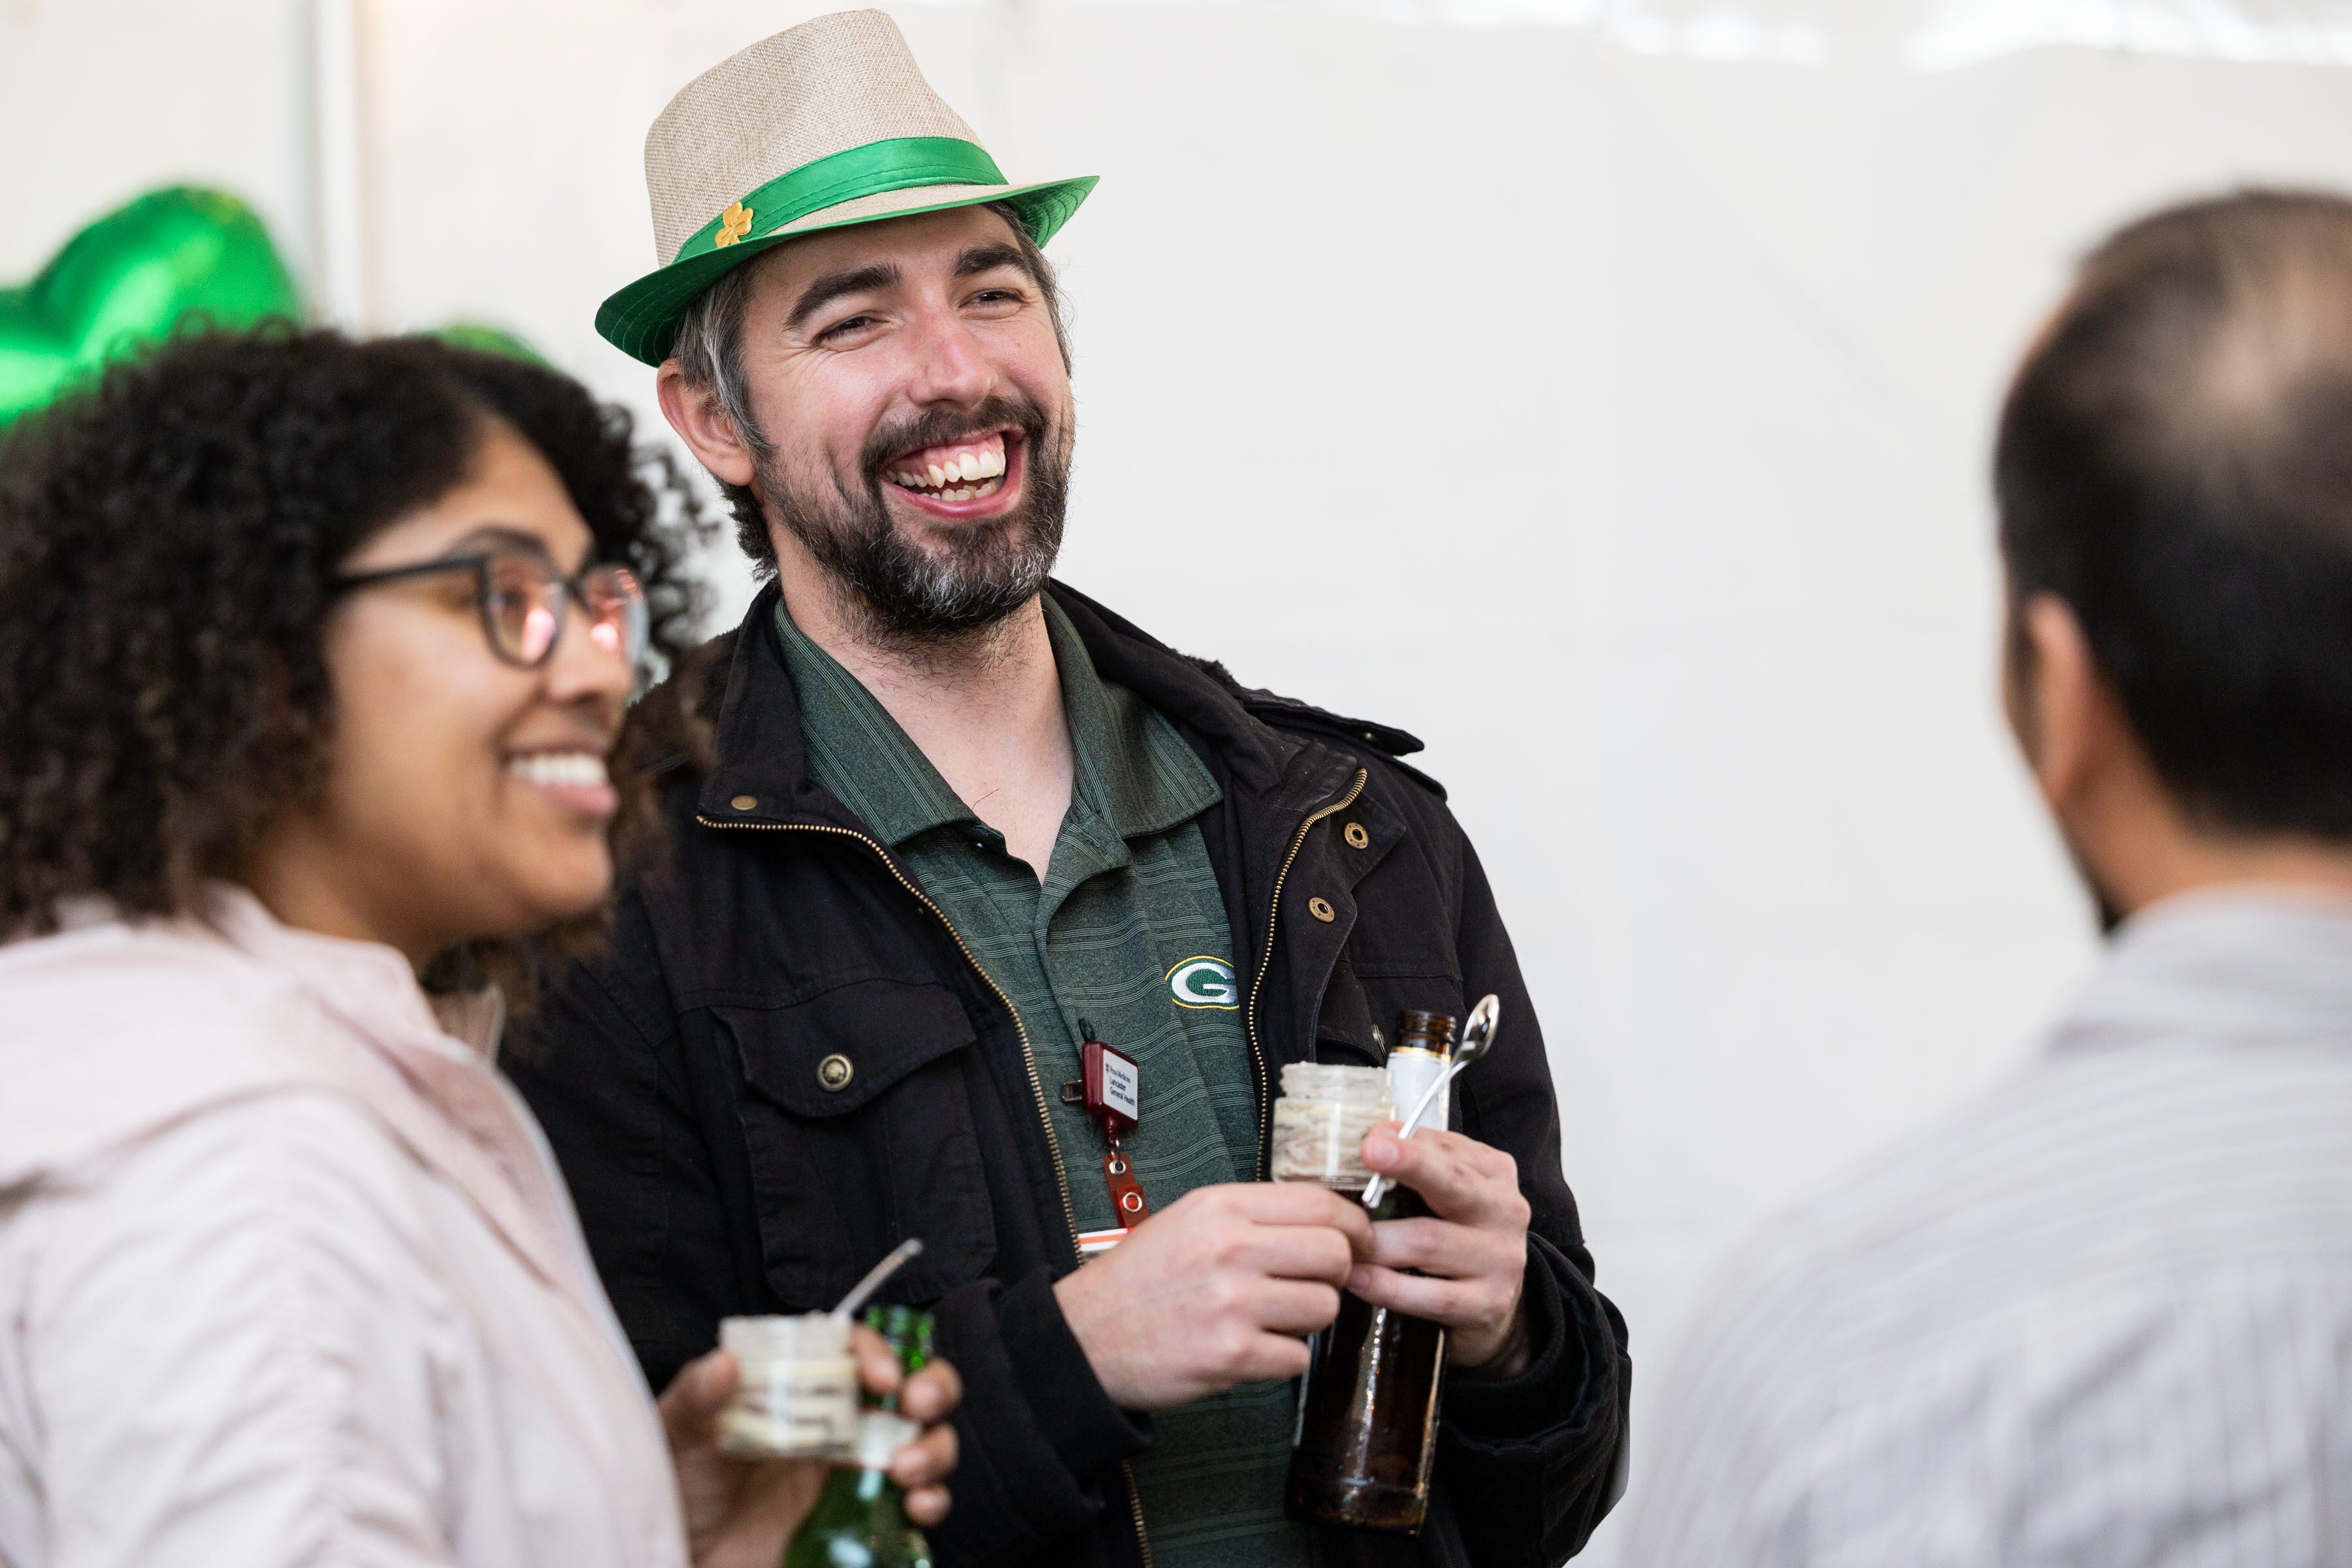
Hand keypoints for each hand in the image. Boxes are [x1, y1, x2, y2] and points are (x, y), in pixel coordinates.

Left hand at [658, 1327, 961, 1567]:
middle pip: (910, 1386)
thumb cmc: (680, 1488)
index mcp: (800, 1387)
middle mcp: (838, 1421)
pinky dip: (933, 1499)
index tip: (880, 1376)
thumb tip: (724, 1363)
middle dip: (932, 1385)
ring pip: (927, 1440)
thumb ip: (696, 1395)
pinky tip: (916, 1506)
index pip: (854, 1349)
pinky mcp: (864, 1515)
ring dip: (933, 1447)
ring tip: (904, 1470)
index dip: (878, 1351)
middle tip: (916, 1405)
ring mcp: (855, 1469)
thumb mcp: (677, 1434)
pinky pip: (919, 1501)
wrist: (688, 1557)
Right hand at [1054, 1181, 1372, 1409]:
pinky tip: (1249, 1349)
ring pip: (1325, 1308)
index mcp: (1220, 1206)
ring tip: (1271, 1318)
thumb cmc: (1142, 1280)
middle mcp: (1229, 1247)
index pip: (1321, 1204)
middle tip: (1315, 1285)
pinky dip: (1281, 1359)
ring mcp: (1232, 1302)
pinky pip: (1297, 1357)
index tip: (1357, 1243)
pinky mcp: (1231, 1354)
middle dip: (1337, 1274)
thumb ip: (1254, 1215)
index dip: (1353, 1226)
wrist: (1084, 1338)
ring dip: (1308, 1319)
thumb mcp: (1189, 1220)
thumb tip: (1327, 1221)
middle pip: (1335, 1254)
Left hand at [1354, 1125, 1533, 1375]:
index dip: (1407, 1145)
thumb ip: (1414, 1160)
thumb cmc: (1454, 1234)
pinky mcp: (1489, 1304)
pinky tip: (1358, 1279)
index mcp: (1492, 1172)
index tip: (1373, 1141)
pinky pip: (1431, 1296)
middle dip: (1409, 1165)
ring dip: (1375, 1242)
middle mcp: (1504, 1211)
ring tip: (1339, 1238)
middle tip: (1368, 1154)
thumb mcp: (1443, 1191)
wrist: (1494, 1301)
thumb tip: (1375, 1136)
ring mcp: (1501, 1260)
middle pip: (1451, 1183)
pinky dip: (1387, 1287)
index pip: (1447, 1149)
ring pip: (1428, 1243)